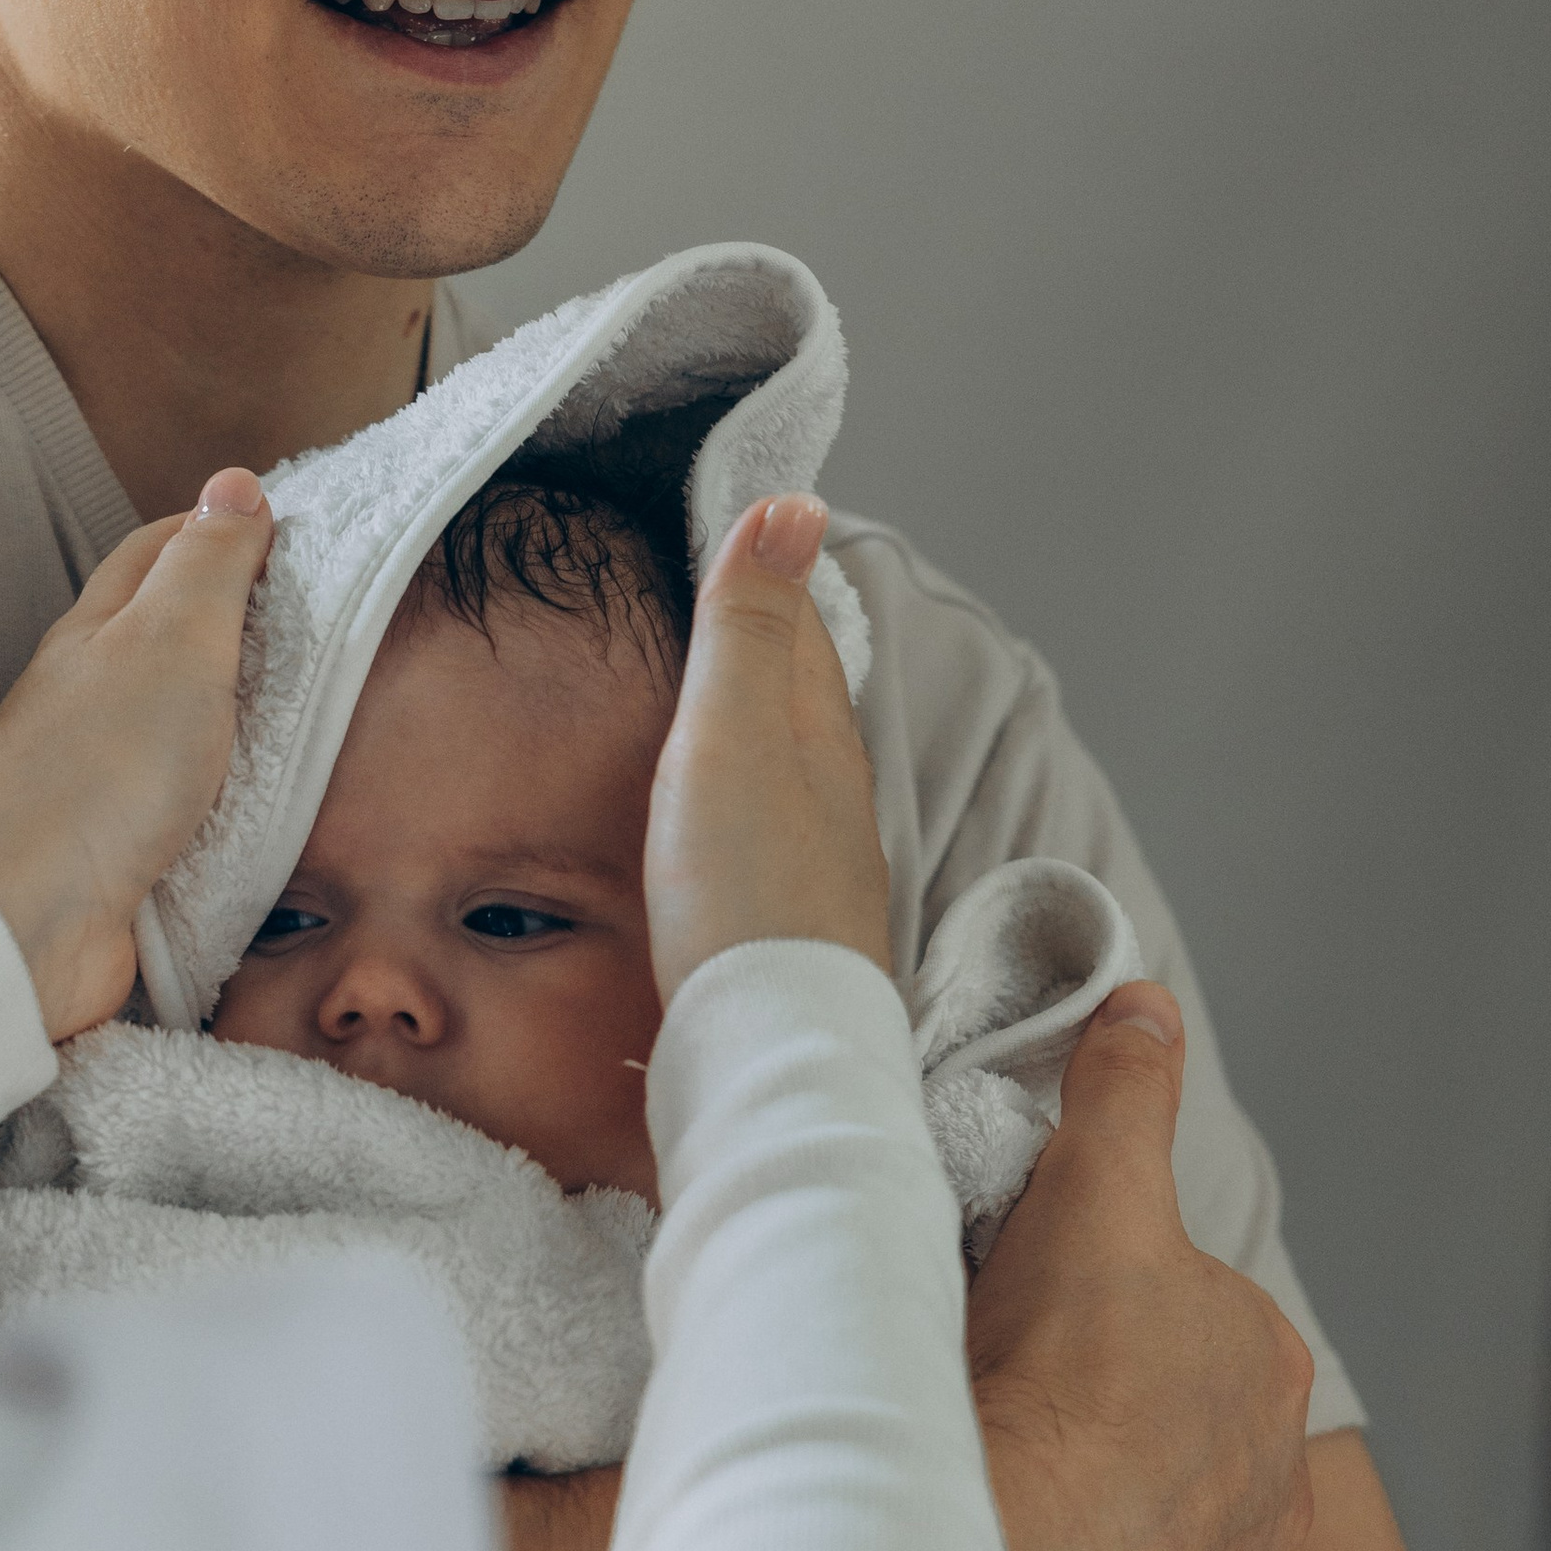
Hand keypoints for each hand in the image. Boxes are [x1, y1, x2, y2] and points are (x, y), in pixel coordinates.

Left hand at [0, 469, 272, 1039]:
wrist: (26, 923)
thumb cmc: (95, 773)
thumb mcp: (172, 641)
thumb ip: (208, 566)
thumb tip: (232, 483)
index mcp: (97, 633)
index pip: (159, 553)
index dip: (221, 529)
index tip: (292, 526)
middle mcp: (91, 699)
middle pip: (166, 637)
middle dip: (235, 617)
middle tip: (316, 613)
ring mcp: (102, 778)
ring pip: (179, 725)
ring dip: (237, 714)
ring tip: (309, 711)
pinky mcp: (120, 853)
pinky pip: (185, 808)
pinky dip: (229, 796)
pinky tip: (266, 807)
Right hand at [642, 498, 890, 1004]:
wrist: (769, 1046)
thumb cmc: (744, 891)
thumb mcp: (731, 733)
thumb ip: (748, 625)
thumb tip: (793, 504)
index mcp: (817, 730)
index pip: (799, 624)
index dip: (766, 568)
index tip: (744, 517)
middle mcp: (832, 790)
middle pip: (798, 692)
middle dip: (764, 638)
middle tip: (725, 587)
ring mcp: (818, 859)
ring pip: (787, 762)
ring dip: (755, 719)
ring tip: (718, 691)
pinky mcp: (791, 920)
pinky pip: (770, 826)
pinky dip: (746, 793)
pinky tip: (721, 815)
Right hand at [967, 982, 1315, 1550]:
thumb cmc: (1047, 1376)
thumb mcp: (1087, 1197)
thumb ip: (1122, 1094)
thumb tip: (1146, 1004)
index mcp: (1262, 1362)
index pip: (1181, 1316)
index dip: (1096, 1310)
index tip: (1025, 1329)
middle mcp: (1277, 1482)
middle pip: (1179, 1427)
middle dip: (1109, 1419)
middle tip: (1006, 1411)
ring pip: (1165, 1536)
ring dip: (1107, 1524)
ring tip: (1012, 1508)